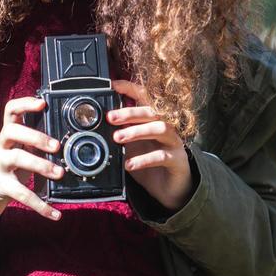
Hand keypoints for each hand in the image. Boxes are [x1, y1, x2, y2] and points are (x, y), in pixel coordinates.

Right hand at [0, 96, 64, 228]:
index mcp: (6, 137)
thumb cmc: (4, 173)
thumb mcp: (16, 154)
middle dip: (35, 136)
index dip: (25, 104)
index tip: (43, 103)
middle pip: (12, 131)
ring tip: (59, 173)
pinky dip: (40, 205)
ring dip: (41, 165)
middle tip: (56, 146)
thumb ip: (33, 146)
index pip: (11, 111)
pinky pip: (21, 194)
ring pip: (17, 158)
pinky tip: (55, 213)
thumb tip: (63, 142)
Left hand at [107, 79, 196, 213]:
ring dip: (137, 131)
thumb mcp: (132, 148)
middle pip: (151, 112)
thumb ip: (120, 137)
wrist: (170, 190)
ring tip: (117, 138)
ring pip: (160, 128)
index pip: (145, 98)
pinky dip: (144, 159)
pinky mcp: (178, 160)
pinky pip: (162, 156)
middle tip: (110, 117)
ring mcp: (174, 143)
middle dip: (130, 112)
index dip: (131, 89)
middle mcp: (166, 128)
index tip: (113, 85)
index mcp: (153, 121)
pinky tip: (129, 164)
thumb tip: (97, 128)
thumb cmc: (150, 165)